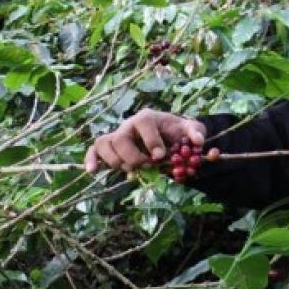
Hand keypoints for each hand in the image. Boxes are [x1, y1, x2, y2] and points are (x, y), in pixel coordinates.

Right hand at [85, 109, 206, 173]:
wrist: (168, 137)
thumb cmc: (178, 132)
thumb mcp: (191, 130)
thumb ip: (196, 132)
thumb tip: (198, 142)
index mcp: (147, 117)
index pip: (143, 122)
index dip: (150, 140)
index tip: (160, 155)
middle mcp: (128, 125)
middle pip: (120, 138)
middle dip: (133, 155)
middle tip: (147, 165)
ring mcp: (117, 136)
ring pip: (104, 144)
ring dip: (117, 161)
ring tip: (133, 168)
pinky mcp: (110, 148)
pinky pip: (93, 150)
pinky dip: (91, 160)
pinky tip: (94, 172)